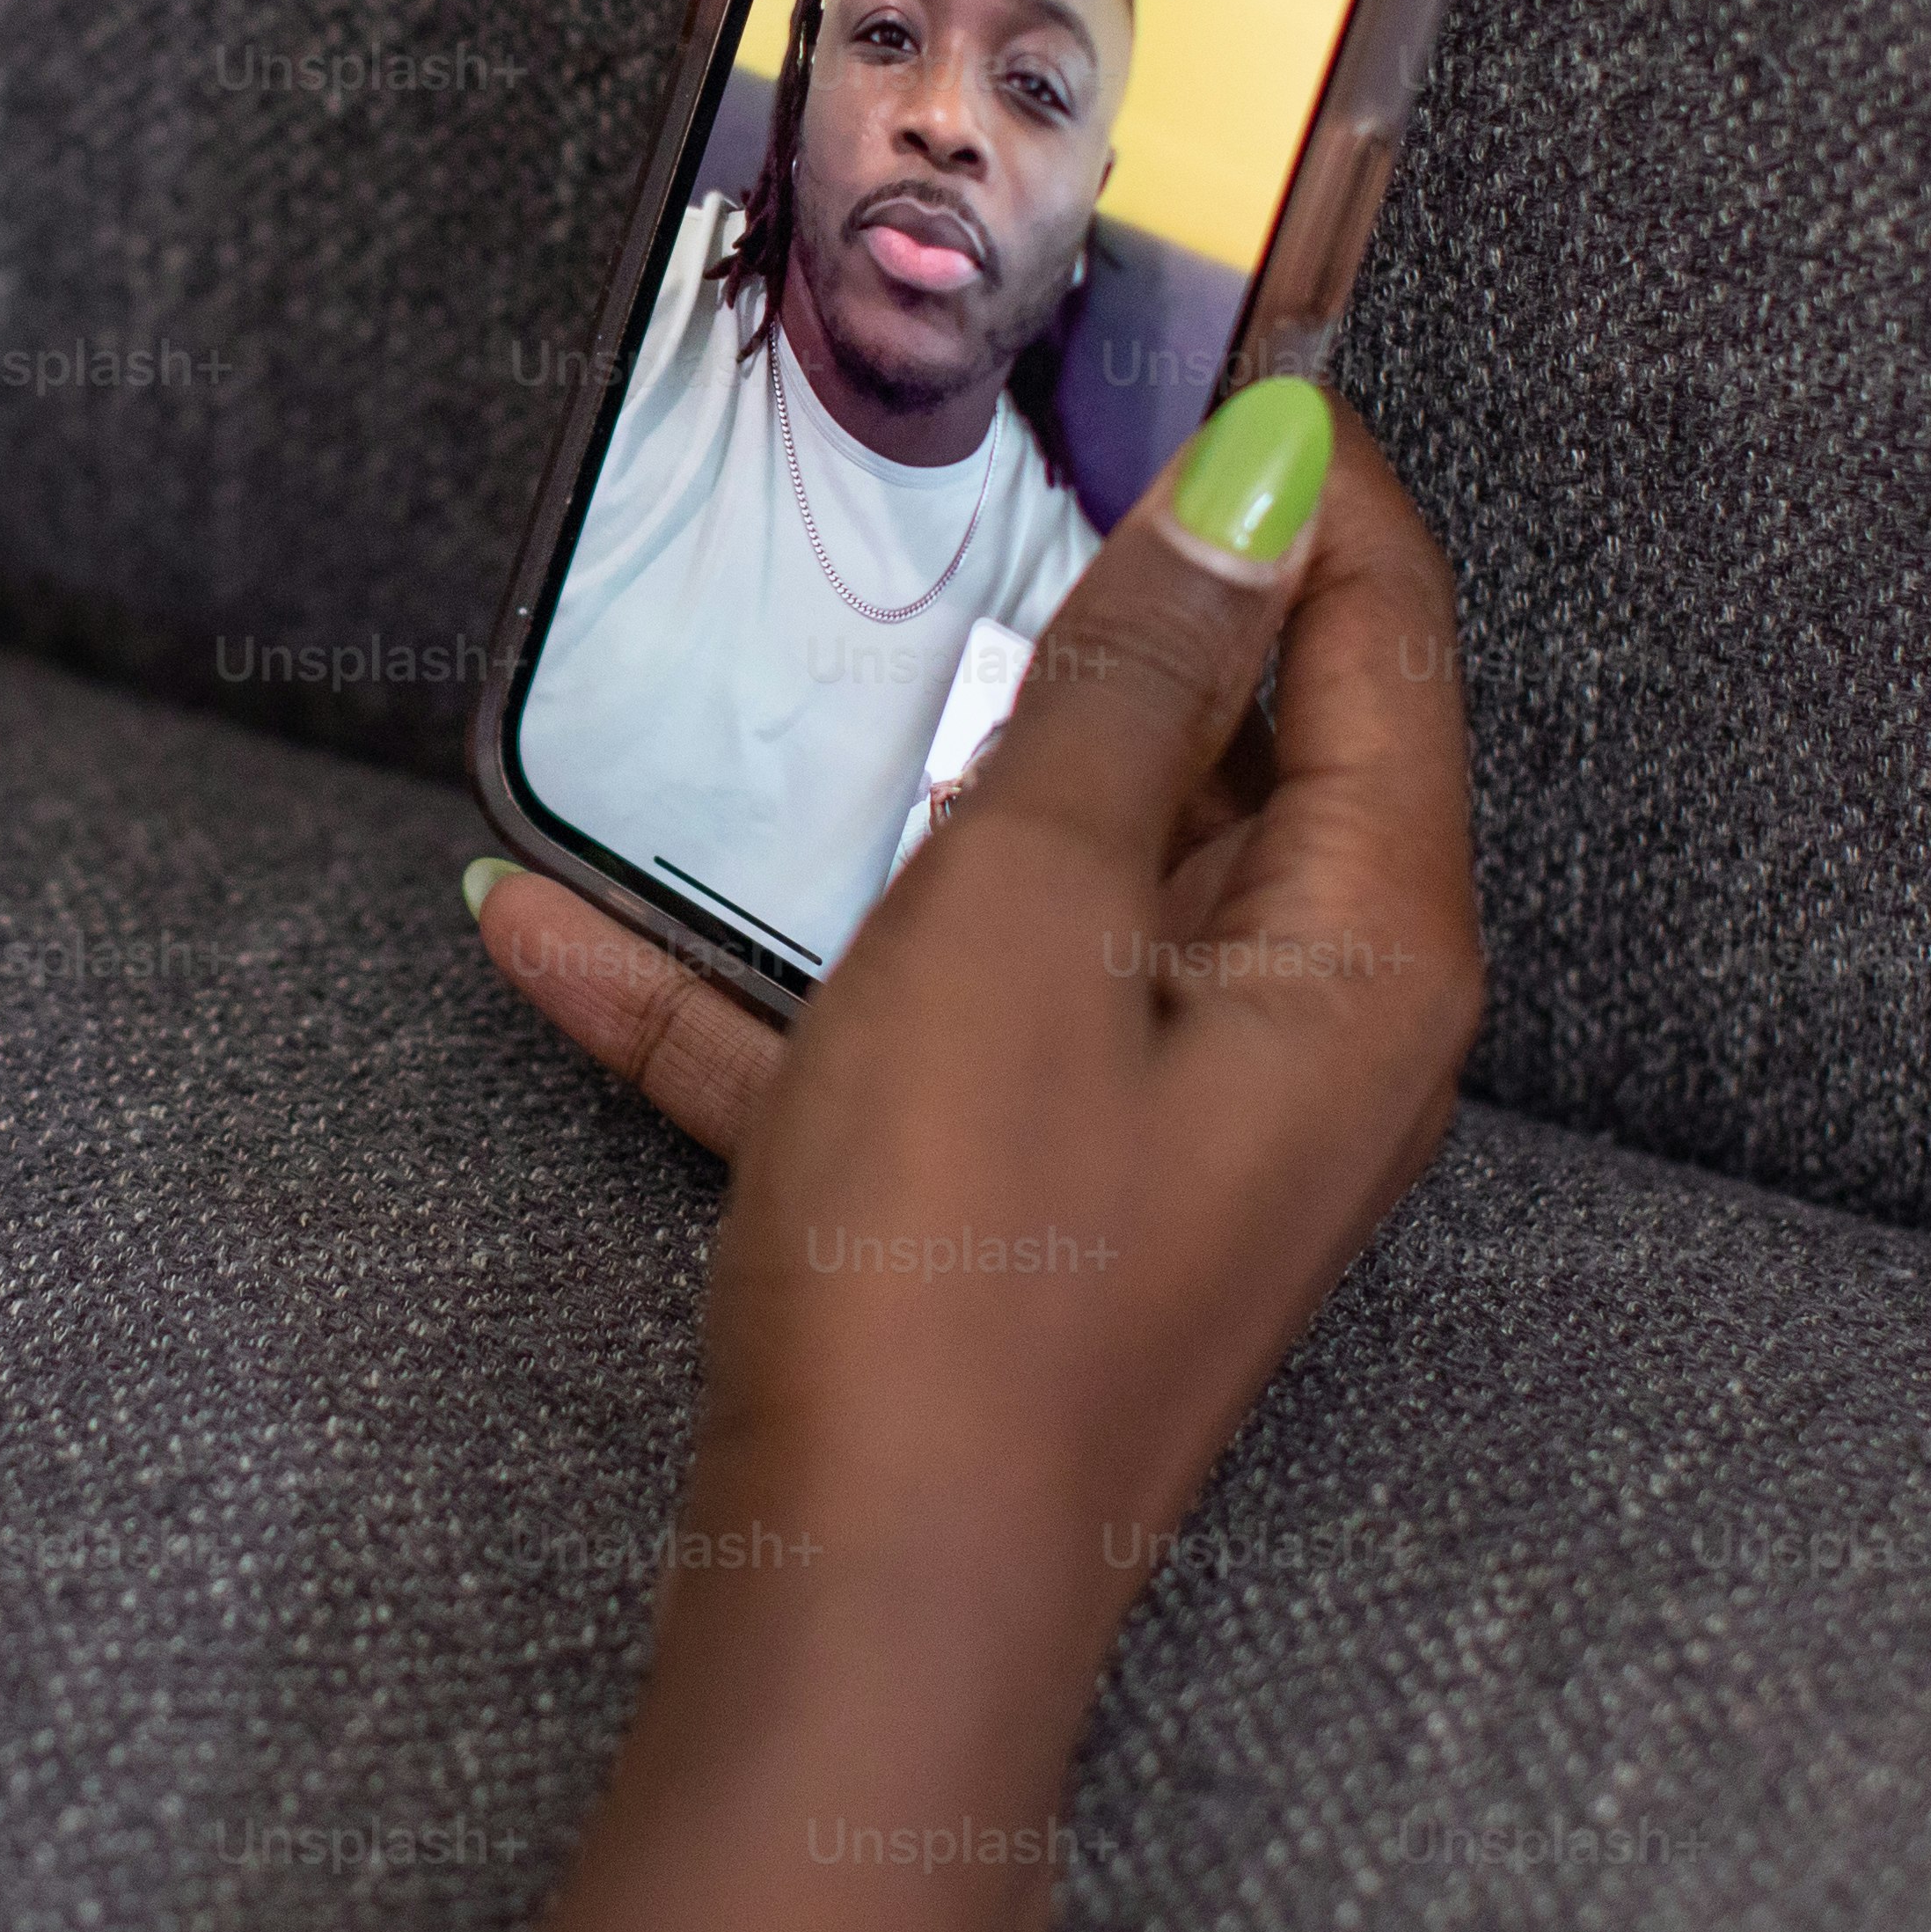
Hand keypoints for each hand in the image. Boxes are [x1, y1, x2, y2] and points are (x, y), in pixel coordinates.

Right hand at [475, 379, 1484, 1629]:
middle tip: (972, 435)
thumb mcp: (1029, 916)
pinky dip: (748, 979)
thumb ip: (1125, 683)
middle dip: (1090, 600)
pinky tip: (552, 924)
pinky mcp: (1019, 1195)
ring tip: (790, 632)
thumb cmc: (969, 1278)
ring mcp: (1160, 1115)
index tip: (1184, 325)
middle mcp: (1297, 1019)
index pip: (1378, 625)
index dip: (1295, 465)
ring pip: (1046, 875)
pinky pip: (890, 1035)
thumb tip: (1258, 480)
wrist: (868, 1607)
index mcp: (1360, 938)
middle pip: (1226, 740)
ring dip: (903, 777)